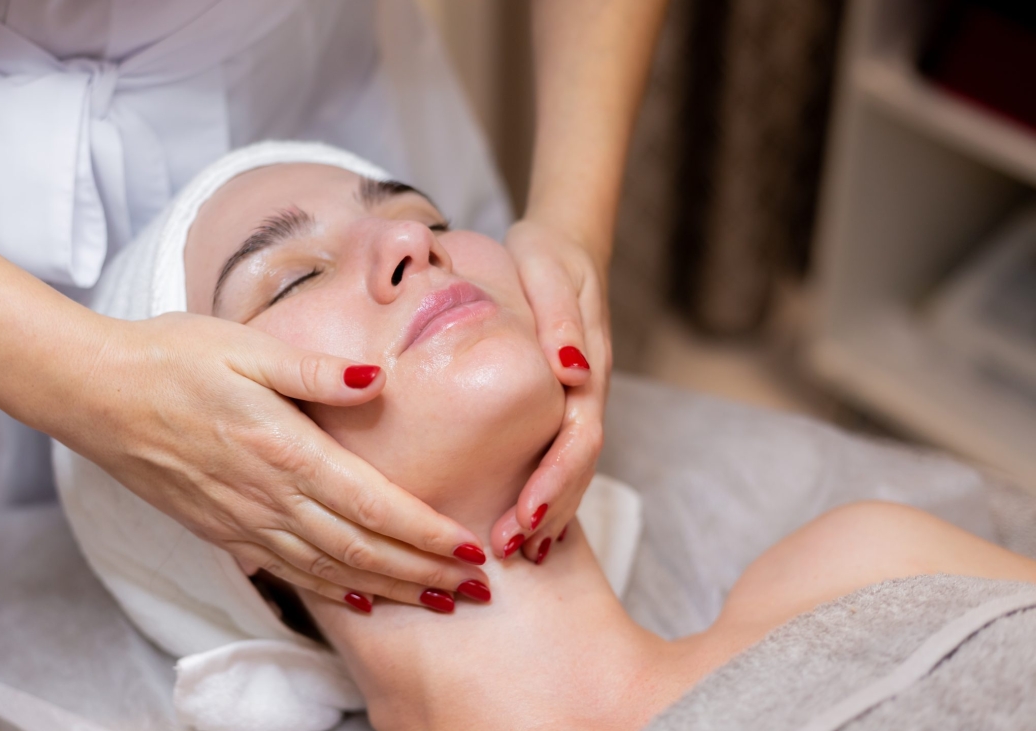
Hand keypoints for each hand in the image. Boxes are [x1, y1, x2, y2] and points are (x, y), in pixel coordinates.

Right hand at [57, 312, 490, 612]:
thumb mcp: (246, 346)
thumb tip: (378, 379)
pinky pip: (288, 570)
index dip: (424, 533)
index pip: (371, 504)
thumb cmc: (172, 358)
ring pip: (329, 569)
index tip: (469, 549)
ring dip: (388, 589)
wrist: (95, 393)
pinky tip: (360, 596)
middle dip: (424, 573)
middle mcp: (266, 496)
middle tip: (477, 590)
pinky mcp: (220, 529)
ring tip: (437, 603)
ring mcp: (241, 520)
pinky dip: (332, 589)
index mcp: (282, 448)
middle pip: (360, 549)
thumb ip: (314, 369)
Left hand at [494, 218, 611, 562]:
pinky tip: (534, 526)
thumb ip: (561, 316)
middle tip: (511, 548)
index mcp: (587, 364)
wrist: (567, 244)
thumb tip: (569, 370)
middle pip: (579, 464)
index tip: (526, 513)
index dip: (554, 479)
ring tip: (521, 551)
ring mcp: (582, 399)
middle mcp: (590, 389)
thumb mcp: (548, 268)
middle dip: (549, 510)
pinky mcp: (569, 402)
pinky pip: (565, 455)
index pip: (579, 435)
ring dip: (552, 511)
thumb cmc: (548, 254)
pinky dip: (553, 492)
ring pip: (576, 467)